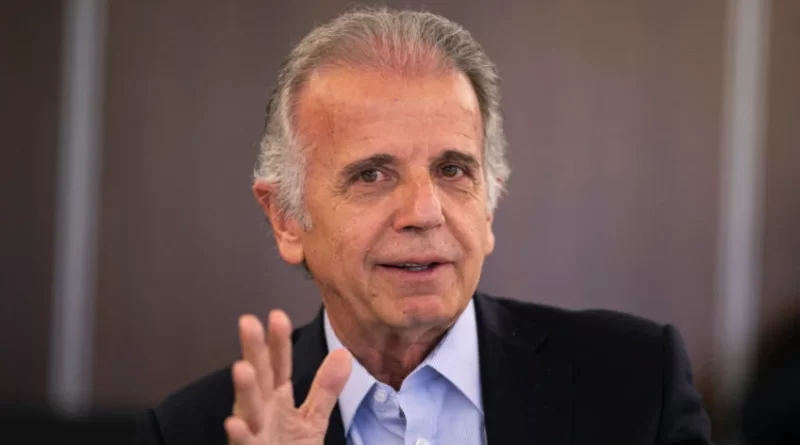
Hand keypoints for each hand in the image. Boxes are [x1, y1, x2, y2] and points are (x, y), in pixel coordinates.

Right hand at [225, 310, 351, 444]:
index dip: (278, 342)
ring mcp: (254, 434)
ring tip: (242, 367)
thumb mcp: (311, 419)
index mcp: (276, 400)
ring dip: (244, 390)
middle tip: (248, 321)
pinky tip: (234, 423)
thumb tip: (343, 353)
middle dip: (253, 351)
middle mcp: (260, 412)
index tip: (277, 316)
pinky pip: (244, 444)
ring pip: (247, 409)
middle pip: (259, 378)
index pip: (278, 366)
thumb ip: (324, 388)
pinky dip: (239, 434)